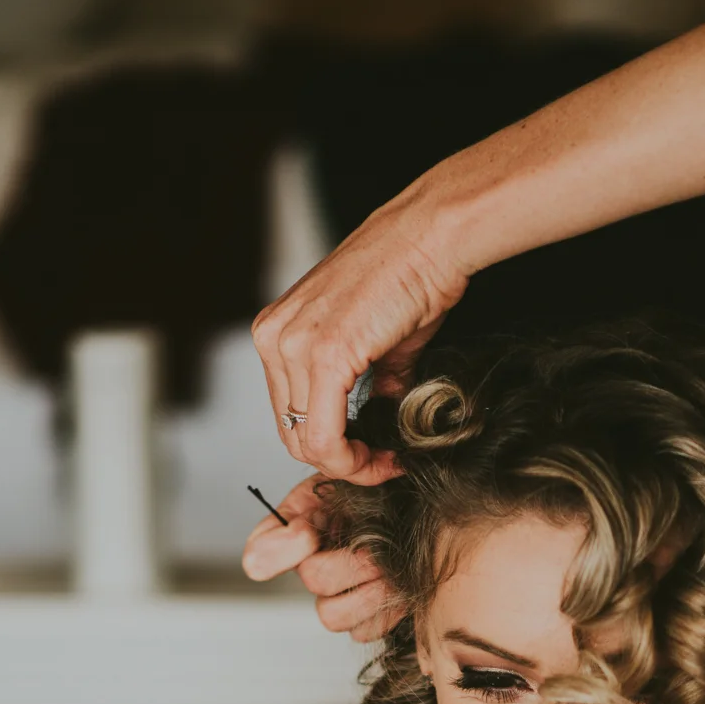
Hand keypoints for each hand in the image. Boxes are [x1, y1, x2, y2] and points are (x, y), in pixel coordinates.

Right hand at [241, 475, 403, 642]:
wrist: (413, 510)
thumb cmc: (377, 495)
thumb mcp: (342, 478)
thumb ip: (318, 493)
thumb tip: (301, 531)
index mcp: (297, 530)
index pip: (259, 555)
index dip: (281, 549)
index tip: (309, 532)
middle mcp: (310, 568)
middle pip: (312, 579)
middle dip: (352, 563)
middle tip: (377, 549)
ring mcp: (334, 598)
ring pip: (332, 616)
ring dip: (369, 593)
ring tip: (391, 573)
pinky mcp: (361, 620)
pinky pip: (362, 632)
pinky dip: (385, 613)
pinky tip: (398, 590)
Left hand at [251, 186, 468, 481]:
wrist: (431, 238)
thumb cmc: (411, 274)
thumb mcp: (377, 341)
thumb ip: (372, 384)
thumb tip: (380, 418)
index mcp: (278, 331)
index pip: (289, 416)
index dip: (332, 448)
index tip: (372, 456)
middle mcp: (274, 337)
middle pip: (292, 436)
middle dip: (340, 462)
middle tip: (382, 465)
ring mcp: (293, 346)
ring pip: (307, 444)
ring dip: (351, 465)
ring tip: (387, 460)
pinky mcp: (323, 356)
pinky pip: (325, 438)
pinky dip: (355, 461)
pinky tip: (384, 457)